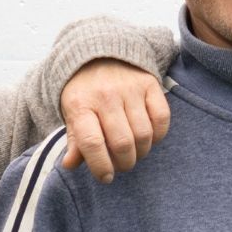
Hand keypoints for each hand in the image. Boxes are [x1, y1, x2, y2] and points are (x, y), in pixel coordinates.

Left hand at [59, 60, 170, 181]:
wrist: (99, 53)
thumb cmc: (84, 91)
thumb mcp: (71, 113)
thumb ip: (74, 140)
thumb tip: (70, 164)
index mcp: (81, 104)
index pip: (92, 142)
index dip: (100, 166)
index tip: (105, 177)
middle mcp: (106, 96)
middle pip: (122, 143)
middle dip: (124, 163)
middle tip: (121, 165)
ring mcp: (130, 89)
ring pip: (143, 134)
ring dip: (141, 152)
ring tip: (134, 153)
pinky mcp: (150, 84)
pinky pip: (162, 118)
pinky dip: (158, 135)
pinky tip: (149, 138)